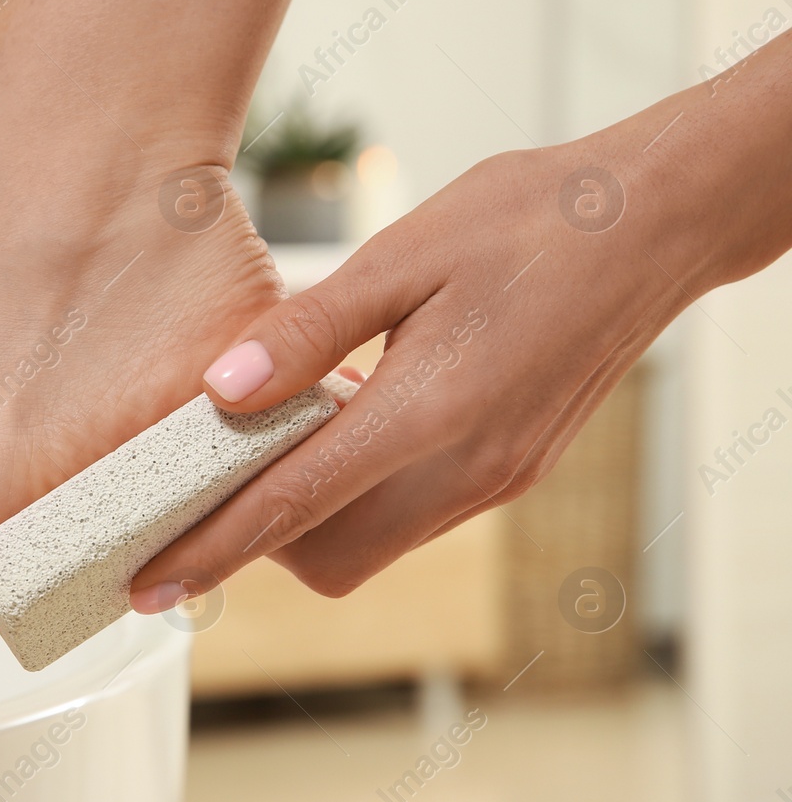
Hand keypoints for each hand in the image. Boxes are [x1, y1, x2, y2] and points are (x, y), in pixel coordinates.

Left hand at [130, 140, 701, 606]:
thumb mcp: (402, 253)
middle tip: (211, 476)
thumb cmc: (530, 218)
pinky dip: (361, 493)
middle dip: (258, 540)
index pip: (293, 507)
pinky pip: (413, 516)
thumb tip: (219, 393)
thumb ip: (306, 331)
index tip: (145, 583)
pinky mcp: (514, 474)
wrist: (656, 222)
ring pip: (372, 546)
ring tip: (277, 437)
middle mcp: (468, 469)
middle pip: (330, 560)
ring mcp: (498, 481)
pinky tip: (350, 421)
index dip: (210, 549)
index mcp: (433, 411)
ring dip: (311, 517)